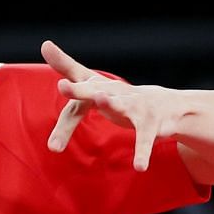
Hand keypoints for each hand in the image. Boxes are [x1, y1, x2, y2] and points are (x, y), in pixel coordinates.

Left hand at [42, 40, 188, 171]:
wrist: (168, 105)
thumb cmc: (119, 97)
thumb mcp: (92, 87)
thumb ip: (67, 79)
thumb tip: (45, 46)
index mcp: (97, 85)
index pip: (75, 79)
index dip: (61, 65)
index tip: (47, 50)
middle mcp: (114, 91)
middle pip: (92, 90)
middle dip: (77, 89)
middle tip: (62, 86)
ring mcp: (134, 105)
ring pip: (121, 105)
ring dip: (112, 103)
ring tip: (102, 100)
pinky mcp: (151, 123)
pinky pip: (144, 139)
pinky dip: (142, 152)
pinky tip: (139, 167)